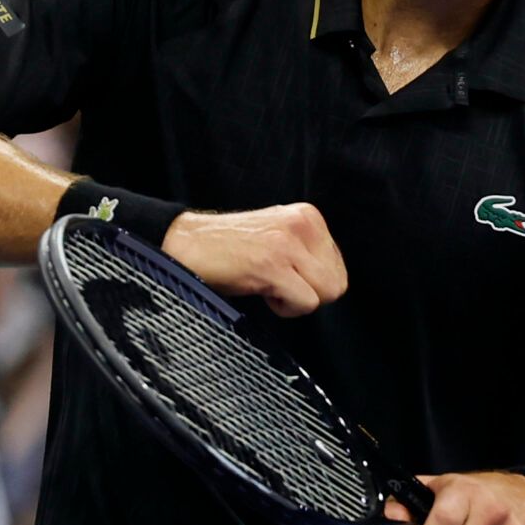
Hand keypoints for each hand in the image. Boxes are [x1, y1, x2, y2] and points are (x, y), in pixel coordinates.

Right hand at [162, 204, 347, 316]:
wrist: (185, 243)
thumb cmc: (228, 248)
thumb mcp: (278, 237)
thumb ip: (308, 252)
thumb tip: (332, 282)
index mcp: (308, 216)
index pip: (339, 267)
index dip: (312, 283)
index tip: (284, 276)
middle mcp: (303, 224)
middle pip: (337, 283)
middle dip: (309, 294)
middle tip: (277, 284)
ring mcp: (289, 243)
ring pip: (326, 293)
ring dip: (297, 301)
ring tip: (268, 285)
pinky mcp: (274, 264)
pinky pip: (306, 302)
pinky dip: (285, 308)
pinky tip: (261, 290)